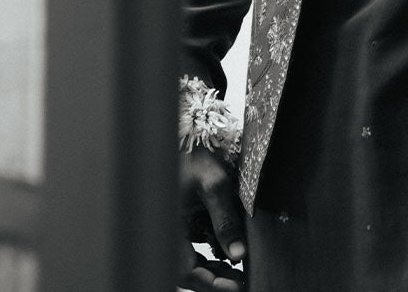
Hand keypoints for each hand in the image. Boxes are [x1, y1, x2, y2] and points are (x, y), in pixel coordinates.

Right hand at [178, 146, 246, 290]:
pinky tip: (227, 255)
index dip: (211, 284)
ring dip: (212, 272)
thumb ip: (225, 220)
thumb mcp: (214, 183)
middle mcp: (165, 233)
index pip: (186, 271)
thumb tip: (238, 255)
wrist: (182, 132)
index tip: (237, 288)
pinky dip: (207, 257)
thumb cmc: (193, 154)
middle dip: (214, 281)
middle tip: (242, 284)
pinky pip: (189, 250)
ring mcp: (169, 229)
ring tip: (239, 275)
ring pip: (188, 263)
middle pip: (187, 272)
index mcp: (167, 227)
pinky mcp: (177, 224)